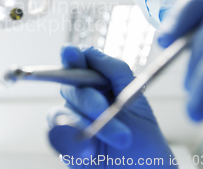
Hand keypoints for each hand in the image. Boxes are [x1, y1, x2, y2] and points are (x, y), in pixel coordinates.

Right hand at [47, 46, 175, 167]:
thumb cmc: (145, 143)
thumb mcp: (137, 102)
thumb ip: (116, 72)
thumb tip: (89, 52)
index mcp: (100, 86)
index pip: (80, 65)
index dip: (72, 57)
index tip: (71, 52)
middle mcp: (83, 101)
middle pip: (71, 87)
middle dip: (89, 99)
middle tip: (105, 110)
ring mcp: (72, 122)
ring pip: (63, 111)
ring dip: (88, 124)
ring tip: (119, 139)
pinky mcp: (65, 144)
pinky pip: (57, 134)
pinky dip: (73, 140)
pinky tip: (90, 149)